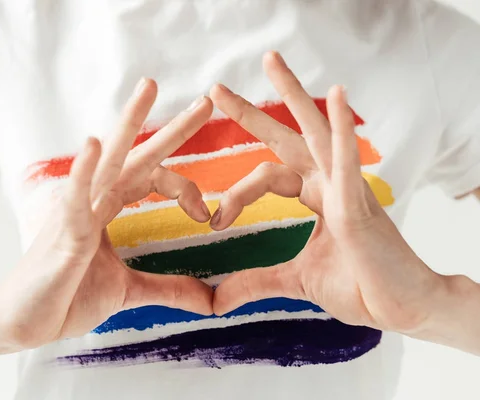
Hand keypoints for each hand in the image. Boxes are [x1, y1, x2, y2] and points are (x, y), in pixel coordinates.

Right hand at [0, 79, 213, 349]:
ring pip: (108, 162)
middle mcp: (93, 201)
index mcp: (107, 209)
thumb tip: (210, 300)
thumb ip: (169, 289)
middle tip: (203, 101)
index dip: (184, 189)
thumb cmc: (66, 298)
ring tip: (149, 89)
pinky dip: (83, 170)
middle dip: (169, 129)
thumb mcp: (129, 292)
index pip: (151, 178)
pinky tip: (94, 143)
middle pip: (137, 157)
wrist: (25, 322)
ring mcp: (76, 213)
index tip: (206, 215)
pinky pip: (74, 197)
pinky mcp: (63, 234)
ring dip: (128, 124)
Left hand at [210, 52, 442, 334]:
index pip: (268, 173)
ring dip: (294, 94)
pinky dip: (342, 128)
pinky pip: (348, 158)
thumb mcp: (294, 280)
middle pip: (287, 138)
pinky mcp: (359, 202)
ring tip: (270, 61)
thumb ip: (254, 282)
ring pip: (316, 132)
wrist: (401, 309)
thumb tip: (216, 300)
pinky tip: (337, 94)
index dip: (235, 193)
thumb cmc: (361, 287)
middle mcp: (329, 182)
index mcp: (317, 195)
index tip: (212, 220)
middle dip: (252, 112)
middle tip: (216, 89)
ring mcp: (346, 187)